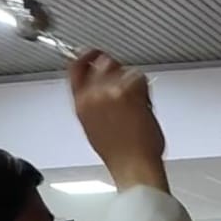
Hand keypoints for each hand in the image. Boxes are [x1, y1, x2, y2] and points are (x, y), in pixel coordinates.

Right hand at [69, 51, 166, 191]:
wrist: (134, 166)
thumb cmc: (120, 154)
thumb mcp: (94, 128)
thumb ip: (92, 103)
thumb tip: (98, 88)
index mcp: (80, 104)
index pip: (75, 67)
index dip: (85, 56)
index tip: (93, 53)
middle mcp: (92, 94)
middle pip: (102, 62)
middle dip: (117, 70)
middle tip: (127, 85)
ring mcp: (110, 91)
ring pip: (123, 69)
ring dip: (133, 83)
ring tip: (136, 107)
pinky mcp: (127, 90)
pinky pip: (139, 77)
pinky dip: (145, 91)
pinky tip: (143, 108)